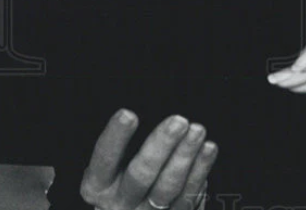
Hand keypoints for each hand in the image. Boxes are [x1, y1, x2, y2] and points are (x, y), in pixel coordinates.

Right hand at [80, 110, 217, 209]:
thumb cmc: (119, 179)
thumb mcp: (110, 165)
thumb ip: (121, 145)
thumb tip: (143, 106)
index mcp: (98, 187)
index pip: (104, 162)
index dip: (115, 139)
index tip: (128, 114)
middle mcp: (119, 205)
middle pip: (140, 176)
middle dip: (161, 146)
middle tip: (178, 121)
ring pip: (167, 188)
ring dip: (185, 156)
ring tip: (197, 130)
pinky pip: (188, 197)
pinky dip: (200, 171)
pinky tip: (208, 148)